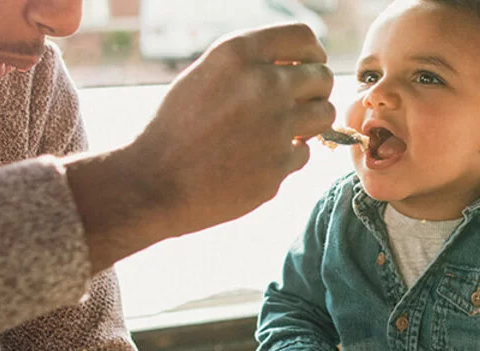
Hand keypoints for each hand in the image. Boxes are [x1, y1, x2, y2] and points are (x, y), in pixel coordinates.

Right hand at [66, 23, 335, 271]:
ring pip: (325, 113)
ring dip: (311, 122)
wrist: (154, 182)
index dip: (312, 55)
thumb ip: (250, 64)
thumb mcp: (205, 75)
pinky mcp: (280, 164)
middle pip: (322, 77)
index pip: (304, 39)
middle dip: (314, 91)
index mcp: (239, 53)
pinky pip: (304, 153)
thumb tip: (298, 64)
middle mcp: (263, 84)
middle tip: (297, 105)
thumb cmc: (176, 127)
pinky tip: (258, 160)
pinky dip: (287, 157)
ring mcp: (276, 126)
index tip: (307, 68)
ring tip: (283, 130)